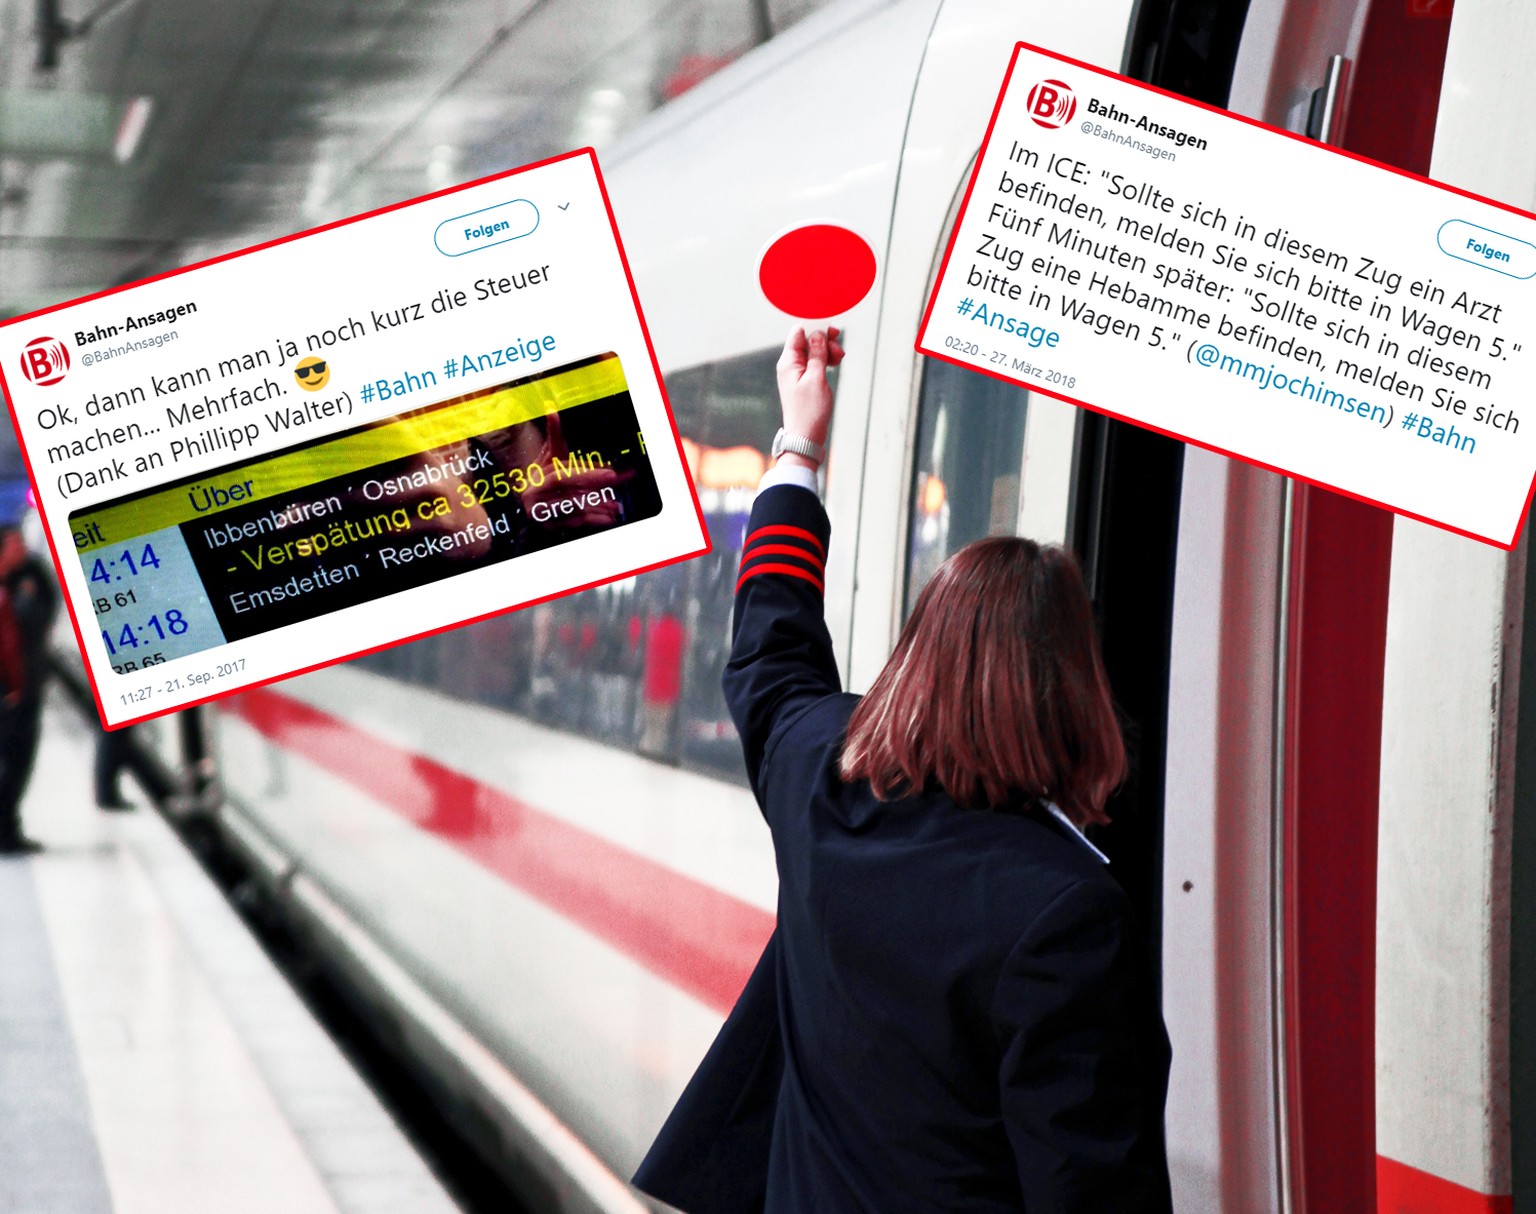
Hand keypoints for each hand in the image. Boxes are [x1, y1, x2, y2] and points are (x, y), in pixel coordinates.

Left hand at [774, 326, 844, 450]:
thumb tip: (817, 333)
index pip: (799, 332)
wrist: (805, 437)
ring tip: (839, 360)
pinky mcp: (804, 381)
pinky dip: (825, 361)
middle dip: (824, 341)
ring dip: (827, 351)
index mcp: (788, 362)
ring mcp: (796, 373)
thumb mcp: (816, 379)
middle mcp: (789, 365)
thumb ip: (817, 354)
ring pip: (813, 352)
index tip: (833, 333)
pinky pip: (814, 363)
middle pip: (807, 340)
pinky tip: (834, 365)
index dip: (816, 328)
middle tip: (839, 352)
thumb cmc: (809, 411)